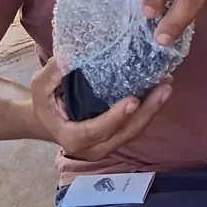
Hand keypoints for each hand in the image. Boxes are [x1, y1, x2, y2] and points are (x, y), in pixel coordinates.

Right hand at [31, 57, 171, 159]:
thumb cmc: (44, 102)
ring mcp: (106, 145)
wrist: (47, 119)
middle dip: (147, 112)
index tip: (133, 100)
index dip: (116, 117)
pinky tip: (159, 90)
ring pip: (134, 132)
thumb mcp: (40, 86)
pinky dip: (148, 110)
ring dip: (152, 110)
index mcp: (72, 138)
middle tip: (163, 88)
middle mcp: (92, 148)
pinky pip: (135, 127)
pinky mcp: (116, 138)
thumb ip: (52, 73)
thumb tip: (67, 58)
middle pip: (124, 134)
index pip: (96, 130)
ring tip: (166, 86)